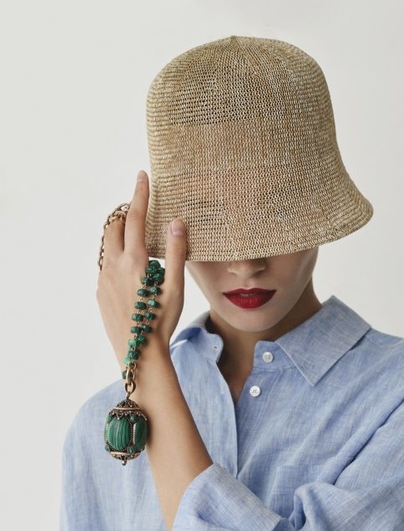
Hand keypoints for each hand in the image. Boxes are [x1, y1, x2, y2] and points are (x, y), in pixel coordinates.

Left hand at [97, 171, 186, 367]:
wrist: (139, 354)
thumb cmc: (162, 321)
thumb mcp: (176, 287)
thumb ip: (176, 252)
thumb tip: (176, 222)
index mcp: (134, 261)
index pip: (134, 217)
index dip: (139, 194)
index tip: (142, 176)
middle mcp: (113, 266)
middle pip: (114, 226)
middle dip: (126, 214)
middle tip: (141, 213)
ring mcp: (103, 279)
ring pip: (108, 246)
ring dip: (121, 237)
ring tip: (140, 247)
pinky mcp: (100, 292)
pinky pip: (106, 266)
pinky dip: (118, 259)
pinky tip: (133, 276)